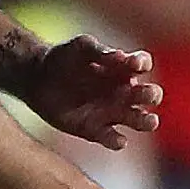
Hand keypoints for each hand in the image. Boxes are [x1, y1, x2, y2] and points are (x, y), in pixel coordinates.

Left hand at [9, 34, 163, 149]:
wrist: (37, 78)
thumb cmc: (63, 58)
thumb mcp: (80, 47)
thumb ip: (100, 51)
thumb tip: (121, 56)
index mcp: (122, 68)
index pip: (143, 64)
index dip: (143, 63)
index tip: (135, 64)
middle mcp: (123, 91)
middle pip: (149, 95)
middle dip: (151, 95)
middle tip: (146, 94)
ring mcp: (111, 112)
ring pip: (140, 120)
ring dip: (147, 121)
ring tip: (148, 121)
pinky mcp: (96, 130)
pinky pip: (114, 140)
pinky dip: (119, 141)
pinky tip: (118, 139)